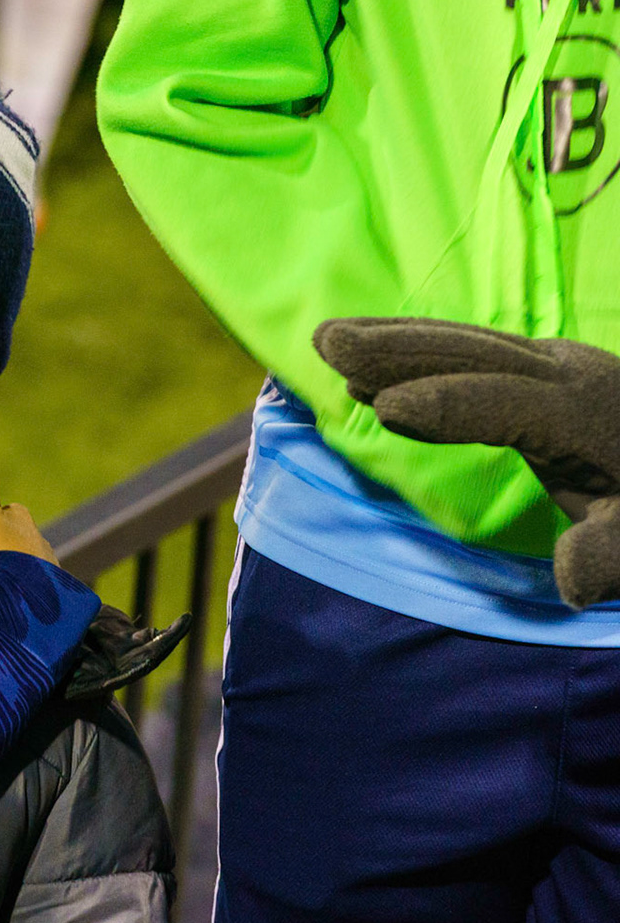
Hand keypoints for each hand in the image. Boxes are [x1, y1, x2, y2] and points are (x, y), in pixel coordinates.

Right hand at [315, 317, 619, 606]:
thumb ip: (606, 558)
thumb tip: (571, 583)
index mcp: (585, 414)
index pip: (506, 405)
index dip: (447, 407)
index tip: (384, 408)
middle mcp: (563, 374)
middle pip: (473, 355)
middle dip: (398, 348)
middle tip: (329, 341)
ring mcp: (549, 364)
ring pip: (464, 344)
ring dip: (395, 341)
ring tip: (330, 339)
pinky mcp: (535, 368)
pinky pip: (469, 353)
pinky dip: (417, 353)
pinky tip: (372, 368)